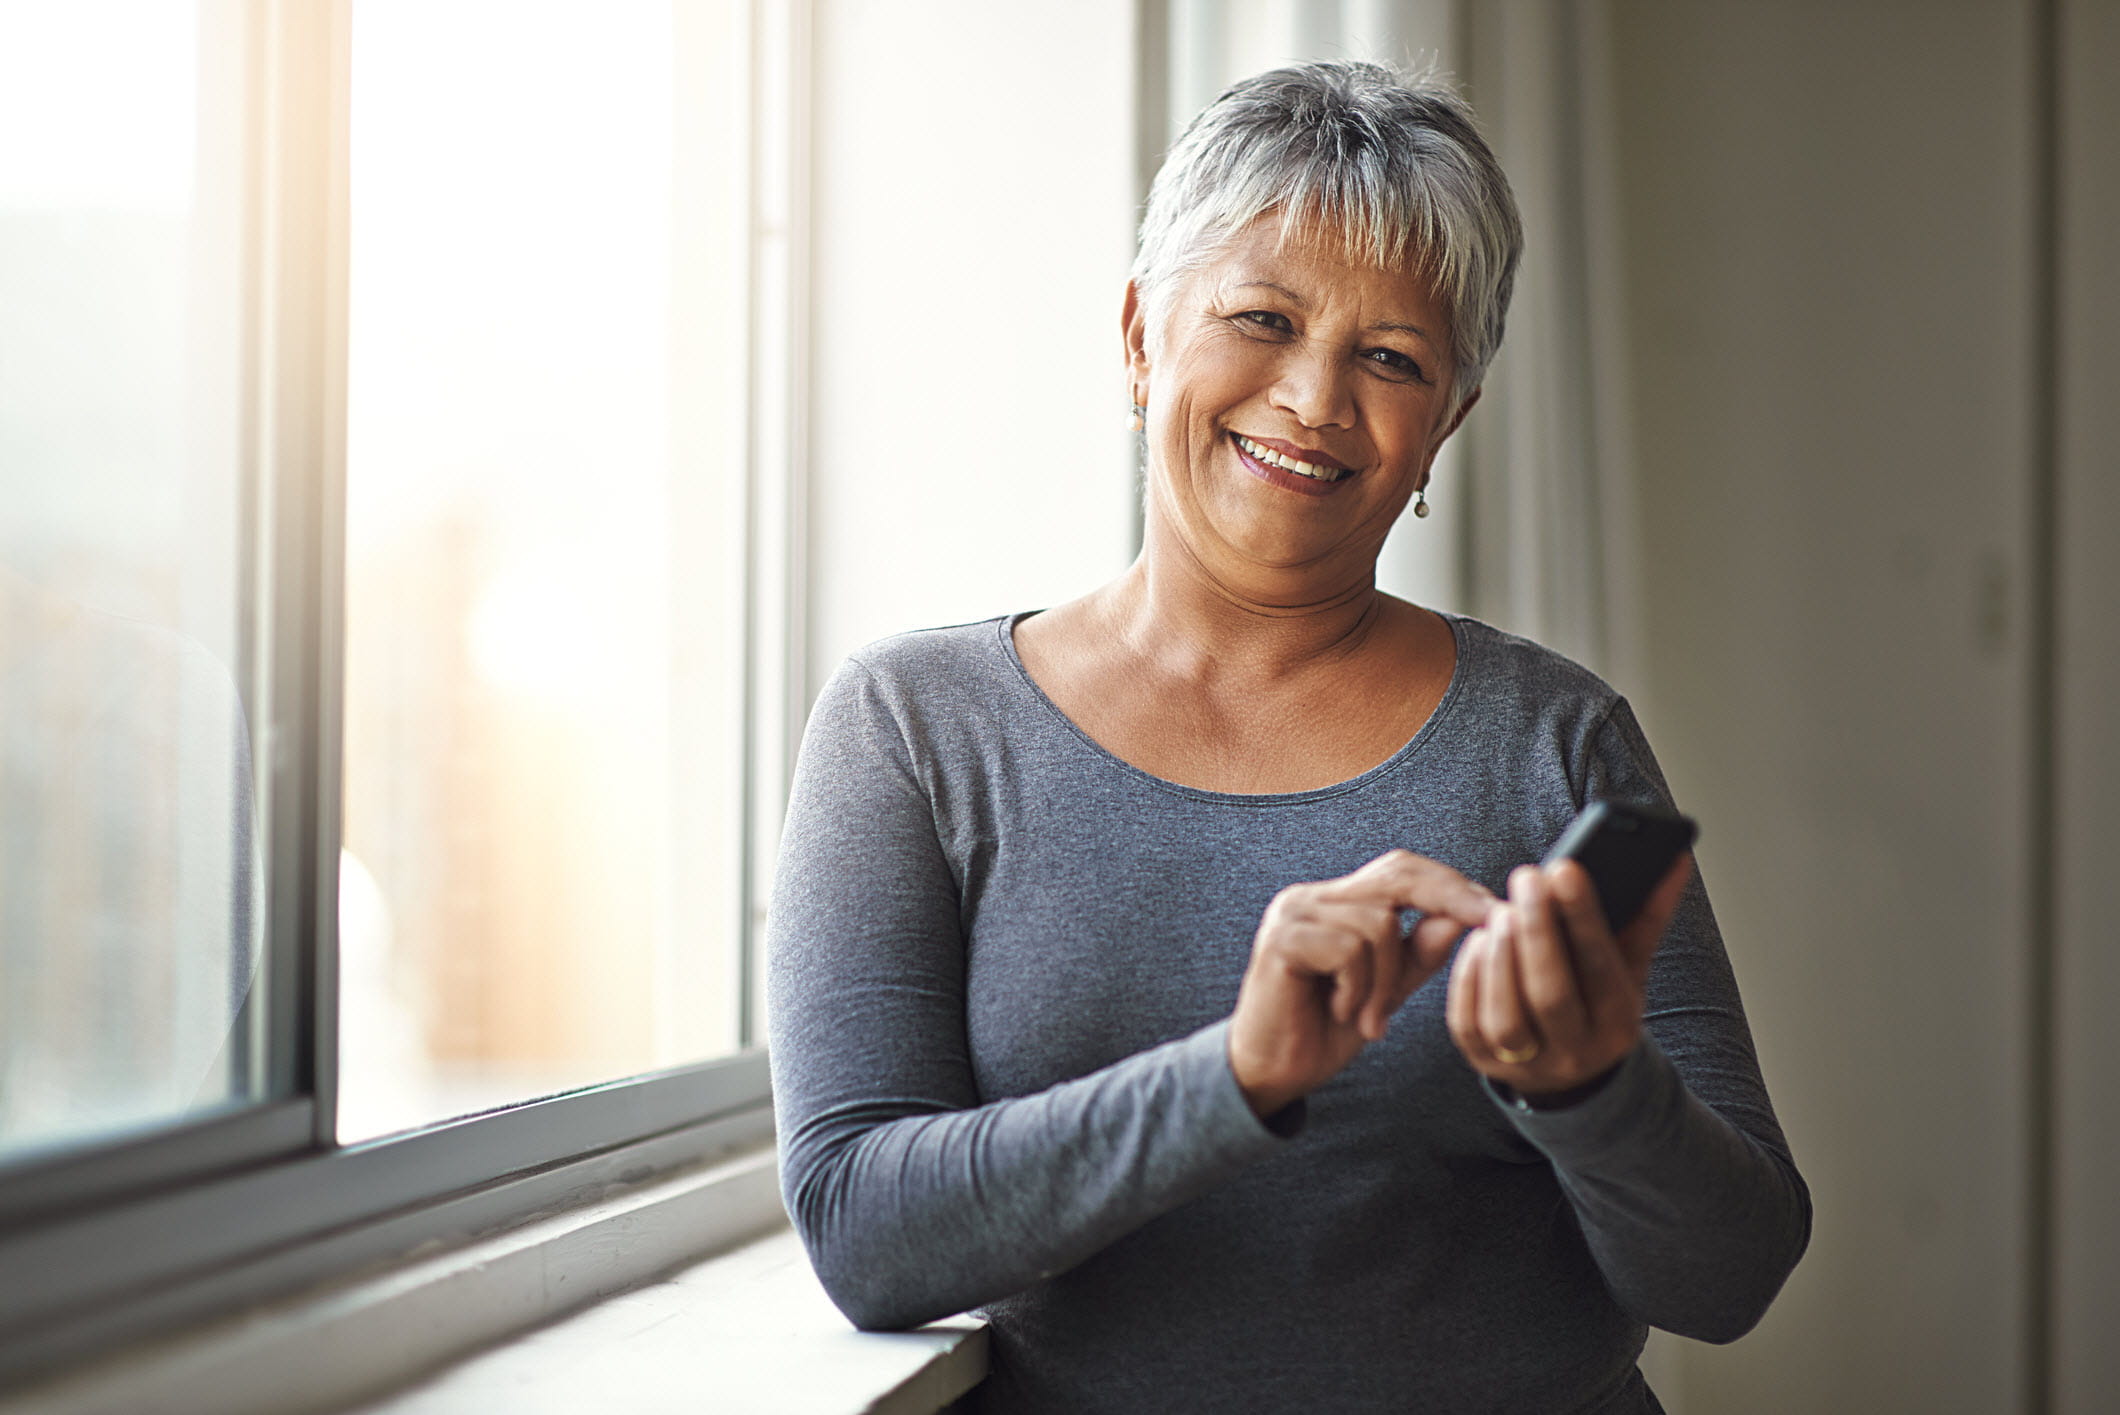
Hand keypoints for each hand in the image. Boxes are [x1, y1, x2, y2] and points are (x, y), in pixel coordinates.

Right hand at [1229, 850, 1494, 1117]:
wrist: (1269, 1074)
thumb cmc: (1325, 1031)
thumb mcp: (1387, 990)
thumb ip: (1419, 953)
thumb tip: (1467, 916)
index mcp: (1335, 901)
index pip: (1401, 870)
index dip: (1451, 885)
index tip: (1496, 911)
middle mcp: (1311, 896)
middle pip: (1396, 875)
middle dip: (1447, 900)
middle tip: (1486, 926)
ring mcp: (1293, 913)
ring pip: (1379, 922)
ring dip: (1386, 980)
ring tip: (1368, 1018)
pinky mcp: (1282, 939)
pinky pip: (1349, 950)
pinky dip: (1358, 989)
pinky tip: (1341, 1013)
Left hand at [1446, 853, 1692, 1099]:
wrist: (1573, 1072)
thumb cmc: (1599, 1001)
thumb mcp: (1629, 966)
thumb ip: (1647, 914)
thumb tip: (1674, 861)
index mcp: (1618, 1024)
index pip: (1601, 969)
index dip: (1582, 918)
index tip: (1565, 869)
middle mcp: (1575, 1052)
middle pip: (1552, 995)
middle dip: (1538, 932)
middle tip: (1526, 878)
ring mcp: (1526, 1064)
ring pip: (1507, 1019)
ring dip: (1501, 960)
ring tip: (1499, 911)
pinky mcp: (1482, 1061)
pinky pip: (1468, 1024)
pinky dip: (1469, 981)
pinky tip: (1476, 941)